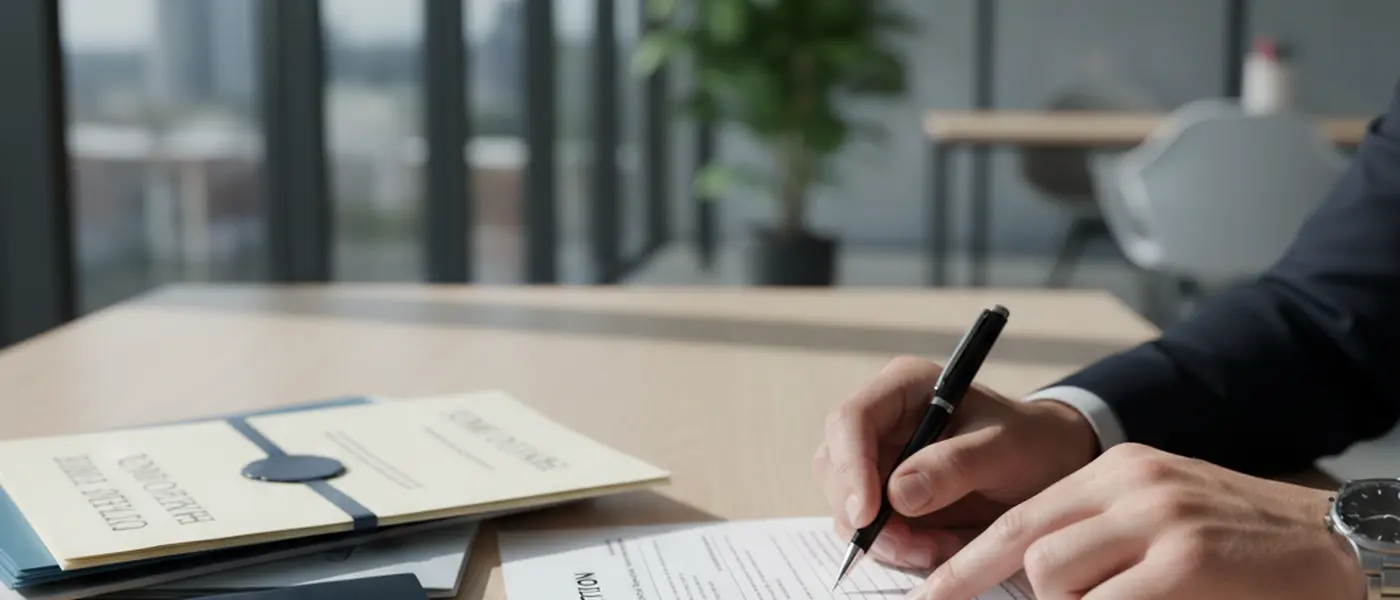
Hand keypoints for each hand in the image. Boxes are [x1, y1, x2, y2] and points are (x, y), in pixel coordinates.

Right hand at [811, 356, 1100, 568]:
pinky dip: (900, 548)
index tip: (868, 515)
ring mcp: (878, 460)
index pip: (851, 420)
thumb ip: (955, 466)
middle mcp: (880, 421)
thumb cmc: (1031, 443)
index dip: (851, 467)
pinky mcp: (885, 496)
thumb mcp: (1004, 449)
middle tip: (912, 547)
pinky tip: (939, 547)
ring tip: (941, 547)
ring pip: (848, 504)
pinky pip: (872, 529)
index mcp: (903, 388)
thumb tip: (896, 494)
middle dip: (867, 514)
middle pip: (836, 467)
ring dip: (887, 538)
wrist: (1049, 467)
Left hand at [907, 443, 1364, 599]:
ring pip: (1053, 578)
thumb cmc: (1236, 541)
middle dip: (985, 587)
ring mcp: (1158, 521)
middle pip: (1027, 546)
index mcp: (1117, 470)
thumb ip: (1096, 534)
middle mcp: (1130, 486)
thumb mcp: (1157, 515)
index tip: (930, 594)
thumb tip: (1028, 578)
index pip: (1022, 516)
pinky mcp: (1184, 563)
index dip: (968, 561)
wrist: (1330, 541)